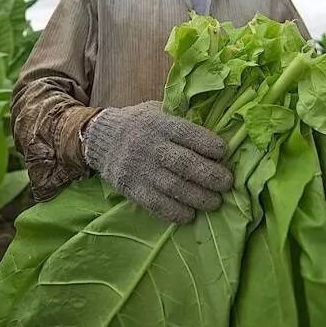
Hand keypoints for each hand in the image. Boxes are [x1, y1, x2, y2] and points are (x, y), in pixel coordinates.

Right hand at [83, 100, 233, 223]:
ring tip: (215, 202)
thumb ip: (181, 120)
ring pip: (173, 187)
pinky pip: (156, 204)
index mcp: (159, 124)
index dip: (209, 145)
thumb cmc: (138, 124)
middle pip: (185, 164)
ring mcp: (140, 170)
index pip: (188, 134)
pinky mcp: (132, 189)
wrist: (99, 139)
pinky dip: (175, 212)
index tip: (224, 153)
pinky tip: (190, 215)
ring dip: (198, 198)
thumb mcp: (157, 111)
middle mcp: (150, 147)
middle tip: (226, 183)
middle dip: (210, 175)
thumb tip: (216, 131)